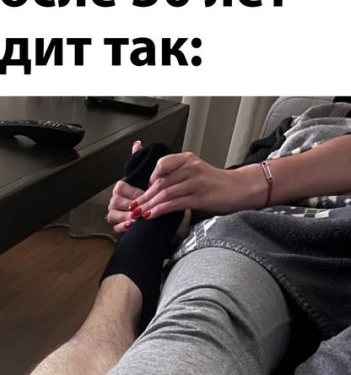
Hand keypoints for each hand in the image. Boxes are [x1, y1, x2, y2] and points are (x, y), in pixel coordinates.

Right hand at [106, 140, 144, 233]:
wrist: (153, 212)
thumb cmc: (148, 196)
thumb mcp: (145, 177)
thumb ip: (139, 160)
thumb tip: (137, 144)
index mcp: (120, 189)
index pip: (120, 187)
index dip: (133, 192)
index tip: (144, 194)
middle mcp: (115, 201)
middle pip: (115, 202)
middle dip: (129, 206)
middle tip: (141, 208)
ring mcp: (115, 214)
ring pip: (113, 216)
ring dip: (125, 217)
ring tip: (136, 218)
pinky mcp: (118, 228)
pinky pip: (115, 228)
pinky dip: (123, 228)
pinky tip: (131, 226)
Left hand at [132, 152, 262, 219]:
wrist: (241, 189)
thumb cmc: (217, 184)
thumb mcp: (196, 172)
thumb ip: (178, 175)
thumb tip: (156, 187)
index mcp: (188, 159)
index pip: (162, 164)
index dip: (149, 178)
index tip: (142, 190)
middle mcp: (191, 168)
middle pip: (160, 182)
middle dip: (145, 196)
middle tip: (133, 206)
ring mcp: (196, 182)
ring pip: (165, 193)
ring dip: (149, 205)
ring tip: (138, 214)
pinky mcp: (200, 197)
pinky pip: (175, 203)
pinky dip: (160, 210)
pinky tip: (151, 215)